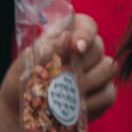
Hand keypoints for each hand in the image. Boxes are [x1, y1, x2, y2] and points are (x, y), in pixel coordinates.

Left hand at [0, 13, 116, 121]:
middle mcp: (88, 50)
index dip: (85, 34)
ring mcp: (99, 71)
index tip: (76, 47)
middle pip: (98, 48)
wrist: (21, 107)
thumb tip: (65, 39)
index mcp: (69, 34)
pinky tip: (75, 106)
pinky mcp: (104, 93)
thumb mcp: (26, 63)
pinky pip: (109, 94)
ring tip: (67, 91)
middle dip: (80, 64)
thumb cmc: (24, 78)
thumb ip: (44, 50)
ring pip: (108, 68)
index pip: (87, 25)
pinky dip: (93, 102)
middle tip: (61, 76)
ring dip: (88, 82)